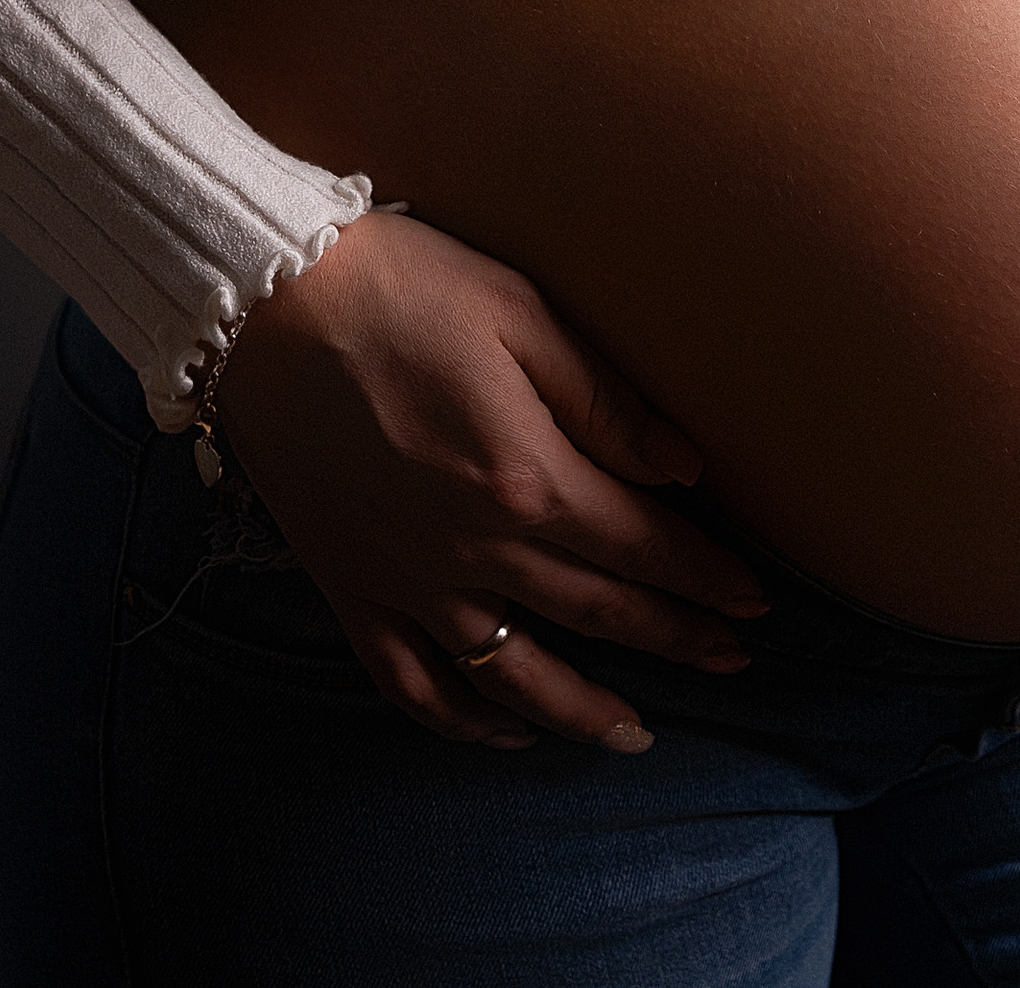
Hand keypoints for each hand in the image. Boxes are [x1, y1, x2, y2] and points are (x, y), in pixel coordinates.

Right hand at [214, 209, 770, 752]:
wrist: (262, 301)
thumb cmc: (400, 286)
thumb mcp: (520, 312)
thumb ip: (607, 399)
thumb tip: (686, 466)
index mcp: (525, 477)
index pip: (642, 547)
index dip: (707, 578)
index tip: (756, 603)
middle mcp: (472, 550)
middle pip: (596, 613)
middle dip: (676, 640)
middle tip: (734, 662)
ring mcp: (406, 581)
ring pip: (511, 677)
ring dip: (583, 711)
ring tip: (639, 733)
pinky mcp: (351, 589)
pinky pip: (413, 685)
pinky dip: (463, 722)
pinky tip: (505, 729)